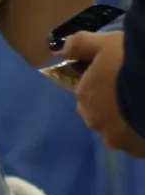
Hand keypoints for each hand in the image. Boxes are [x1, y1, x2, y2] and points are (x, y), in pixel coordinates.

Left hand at [64, 30, 144, 155]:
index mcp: (85, 97)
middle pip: (99, 115)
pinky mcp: (139, 150)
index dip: (101, 85)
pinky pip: (136, 143)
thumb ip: (81, 45)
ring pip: (118, 132)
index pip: (86, 93)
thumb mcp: (106, 44)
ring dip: (126, 124)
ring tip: (141, 108)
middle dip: (110, 107)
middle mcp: (97, 122)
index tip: (116, 78)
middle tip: (130, 92)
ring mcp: (118, 139)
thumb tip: (58, 50)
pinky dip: (141, 136)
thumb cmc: (131, 62)